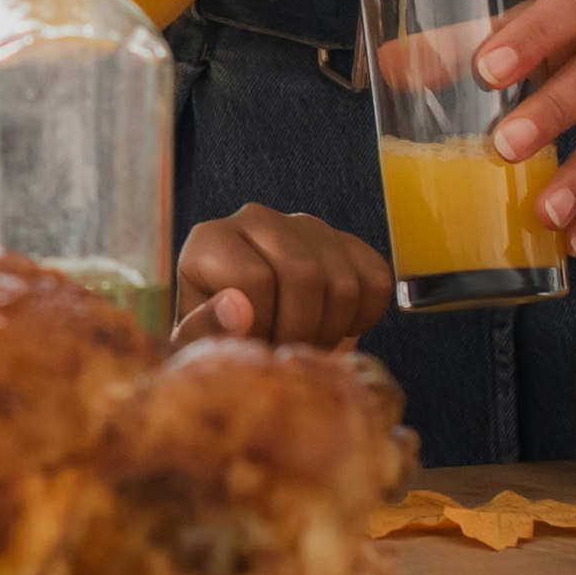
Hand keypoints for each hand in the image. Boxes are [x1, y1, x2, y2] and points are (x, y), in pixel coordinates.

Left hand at [175, 205, 394, 347]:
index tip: (255, 348)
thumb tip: (239, 309)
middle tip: (288, 354)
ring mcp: (305, 226)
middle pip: (303, 275)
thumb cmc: (219, 343)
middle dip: (301, 331)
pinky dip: (365, 316)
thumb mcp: (198, 345)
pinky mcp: (345, 240)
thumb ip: (207, 329)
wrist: (251, 337)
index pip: (253, 279)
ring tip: (306, 345)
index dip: (260, 327)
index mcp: (210, 240)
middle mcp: (256, 220)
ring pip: (343, 282)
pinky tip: (335, 327)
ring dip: (331, 331)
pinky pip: (376, 279)